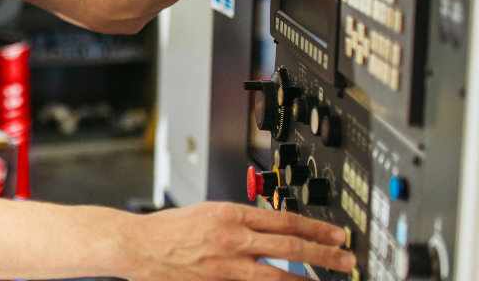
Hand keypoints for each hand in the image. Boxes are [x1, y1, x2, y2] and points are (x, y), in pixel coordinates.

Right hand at [121, 202, 353, 280]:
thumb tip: (271, 227)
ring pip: (279, 274)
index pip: (284, 219)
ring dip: (309, 278)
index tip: (337, 233)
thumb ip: (240, 220)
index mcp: (230, 214)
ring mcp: (227, 266)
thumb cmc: (168, 229)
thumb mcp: (208, 212)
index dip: (316, 227)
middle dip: (324, 253)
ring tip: (330, 279)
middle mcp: (233, 239)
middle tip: (347, 259)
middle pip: (290, 246)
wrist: (138, 246)